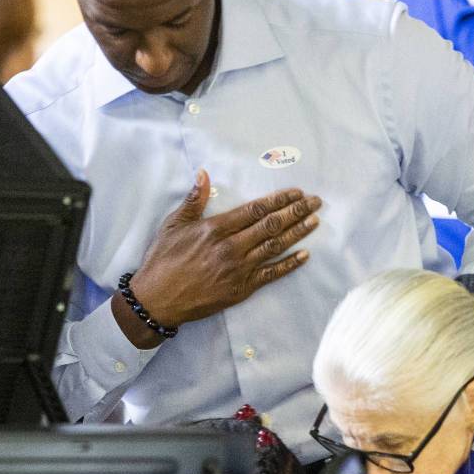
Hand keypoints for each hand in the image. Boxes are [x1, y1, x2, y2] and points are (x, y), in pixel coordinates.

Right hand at [117, 170, 320, 344]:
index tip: (296, 193)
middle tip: (315, 201)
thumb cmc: (163, 260)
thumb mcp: (173, 225)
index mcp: (216, 229)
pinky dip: (289, 265)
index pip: (255, 210)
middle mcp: (231, 247)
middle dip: (296, 212)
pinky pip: (271, 275)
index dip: (279, 200)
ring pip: (275, 247)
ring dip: (297, 233)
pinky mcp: (241, 289)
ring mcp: (238, 270)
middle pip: (271, 226)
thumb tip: (203, 173)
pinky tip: (304, 255)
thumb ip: (193, 200)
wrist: (158, 300)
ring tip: (314, 221)